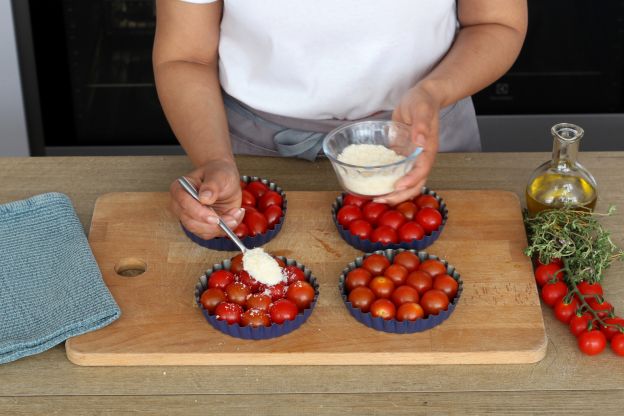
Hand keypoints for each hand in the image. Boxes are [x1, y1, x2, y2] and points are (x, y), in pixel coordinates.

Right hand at [170, 159, 243, 238]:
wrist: (226, 179)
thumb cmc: (219, 173)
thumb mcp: (219, 175)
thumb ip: (212, 185)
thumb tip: (205, 198)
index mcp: (180, 189)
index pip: (184, 203)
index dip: (198, 212)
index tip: (214, 217)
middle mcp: (181, 205)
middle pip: (190, 222)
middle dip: (212, 225)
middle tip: (232, 219)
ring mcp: (190, 217)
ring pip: (201, 231)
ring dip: (221, 228)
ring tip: (235, 214)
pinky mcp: (201, 225)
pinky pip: (210, 234)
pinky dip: (224, 229)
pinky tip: (233, 217)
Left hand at [375, 84, 440, 204]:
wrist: (421, 97)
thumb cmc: (423, 102)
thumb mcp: (422, 109)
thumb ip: (421, 124)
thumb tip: (420, 140)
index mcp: (428, 150)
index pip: (421, 171)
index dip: (411, 181)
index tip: (398, 186)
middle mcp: (420, 158)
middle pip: (414, 184)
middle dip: (399, 195)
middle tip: (381, 199)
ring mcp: (411, 158)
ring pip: (404, 181)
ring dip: (393, 193)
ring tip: (376, 197)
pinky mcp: (401, 155)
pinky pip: (396, 172)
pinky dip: (387, 181)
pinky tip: (374, 185)